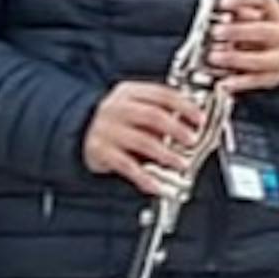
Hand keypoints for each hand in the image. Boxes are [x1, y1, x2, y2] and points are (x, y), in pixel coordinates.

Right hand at [83, 77, 209, 198]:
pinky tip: (156, 185)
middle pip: (153, 116)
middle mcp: (117, 108)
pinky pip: (127, 166)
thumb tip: (192, 125)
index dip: (185, 106)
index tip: (200, 118)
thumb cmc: (117, 119)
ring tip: (181, 164)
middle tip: (192, 140)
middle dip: (177, 129)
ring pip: (142, 141)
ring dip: (166, 154)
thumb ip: (160, 111)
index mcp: (130, 92)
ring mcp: (108, 129)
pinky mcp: (100, 151)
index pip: (162, 94)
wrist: (79, 129)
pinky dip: (144, 177)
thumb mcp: (135, 105)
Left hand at [209, 0, 278, 92]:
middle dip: (238, 31)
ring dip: (235, 58)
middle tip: (216, 32)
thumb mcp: (253, 17)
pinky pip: (255, 81)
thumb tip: (218, 15)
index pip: (264, 0)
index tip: (222, 3)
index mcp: (275, 14)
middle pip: (264, 31)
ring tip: (213, 57)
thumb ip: (237, 14)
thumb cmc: (258, 33)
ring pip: (260, 60)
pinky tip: (223, 82)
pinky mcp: (272, 78)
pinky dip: (239, 83)